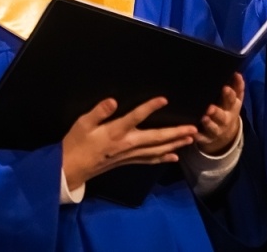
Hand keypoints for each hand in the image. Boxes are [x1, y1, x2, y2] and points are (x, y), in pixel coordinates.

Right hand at [61, 96, 196, 188]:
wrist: (72, 168)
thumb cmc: (76, 142)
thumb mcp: (82, 123)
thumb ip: (98, 111)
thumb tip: (113, 101)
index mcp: (115, 131)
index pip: (136, 117)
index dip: (150, 107)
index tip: (164, 99)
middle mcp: (127, 144)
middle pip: (156, 138)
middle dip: (175, 133)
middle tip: (193, 128)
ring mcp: (129, 155)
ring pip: (157, 150)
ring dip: (175, 144)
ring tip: (190, 139)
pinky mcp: (128, 161)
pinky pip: (150, 160)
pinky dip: (163, 158)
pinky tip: (174, 156)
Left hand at [193, 74, 243, 154]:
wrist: (226, 134)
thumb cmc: (227, 109)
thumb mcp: (234, 100)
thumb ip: (236, 87)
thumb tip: (237, 73)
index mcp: (231, 108)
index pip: (232, 101)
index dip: (229, 95)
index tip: (224, 88)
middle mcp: (225, 120)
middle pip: (222, 116)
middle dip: (217, 112)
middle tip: (210, 107)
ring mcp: (216, 130)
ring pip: (212, 128)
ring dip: (208, 124)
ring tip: (204, 118)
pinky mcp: (206, 138)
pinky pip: (201, 138)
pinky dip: (197, 136)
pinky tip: (192, 133)